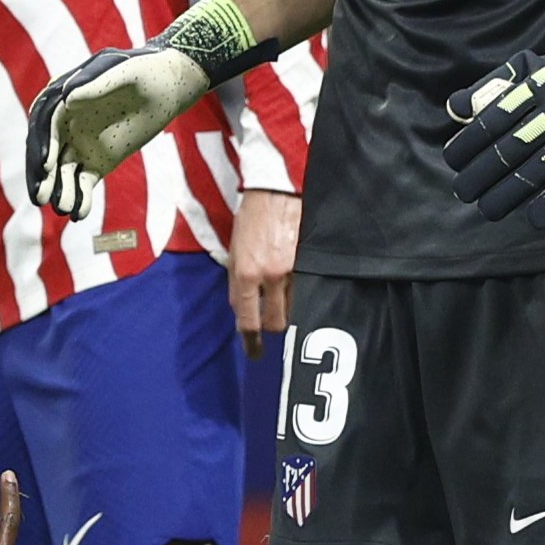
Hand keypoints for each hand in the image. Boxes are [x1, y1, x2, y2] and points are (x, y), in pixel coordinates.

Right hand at [25, 42, 208, 217]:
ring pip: (63, 172)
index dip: (42, 144)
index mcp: (63, 97)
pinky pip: (84, 182)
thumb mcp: (124, 70)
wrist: (169, 85)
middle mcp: (66, 123)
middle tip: (40, 198)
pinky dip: (81, 198)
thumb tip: (67, 99)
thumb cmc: (146, 70)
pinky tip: (79, 215)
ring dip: (60, 191)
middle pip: (47, 152)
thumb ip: (96, 82)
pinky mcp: (97, 161)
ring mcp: (80, 143)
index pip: (45, 124)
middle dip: (42, 176)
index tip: (46, 165)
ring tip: (64, 209)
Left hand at [230, 188, 298, 356]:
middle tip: (274, 329)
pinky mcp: (311, 261)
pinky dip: (305, 292)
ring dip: (291, 311)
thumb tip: (244, 307)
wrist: (274, 190)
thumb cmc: (250, 219)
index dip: (251, 341)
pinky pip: (309, 288)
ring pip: (296, 308)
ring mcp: (293, 269)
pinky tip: (304, 288)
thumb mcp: (234, 252)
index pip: (247, 319)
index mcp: (245, 273)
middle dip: (274, 329)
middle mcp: (269, 275)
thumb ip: (238, 282)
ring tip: (289, 304)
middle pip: (276, 322)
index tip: (255, 353)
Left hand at [441, 47, 544, 224]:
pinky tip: (534, 218)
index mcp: (534, 87)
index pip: (493, 120)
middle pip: (514, 147)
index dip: (469, 144)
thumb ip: (486, 86)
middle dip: (483, 174)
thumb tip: (455, 109)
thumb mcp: (520, 66)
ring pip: (541, 166)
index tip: (452, 161)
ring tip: (487, 209)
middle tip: (462, 192)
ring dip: (512, 192)